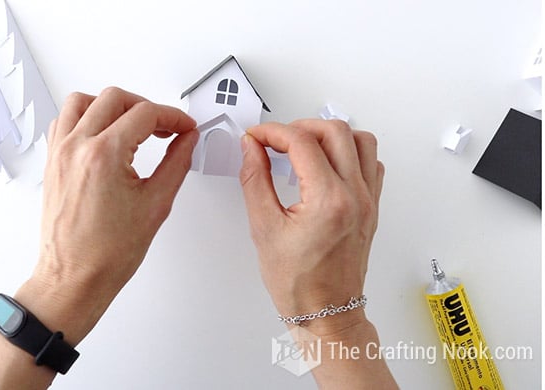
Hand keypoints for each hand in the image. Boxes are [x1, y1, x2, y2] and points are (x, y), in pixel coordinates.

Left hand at [20, 87, 197, 344]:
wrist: (74, 278)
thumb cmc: (106, 254)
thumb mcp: (155, 205)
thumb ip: (176, 163)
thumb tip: (186, 141)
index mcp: (104, 155)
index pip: (145, 114)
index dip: (173, 117)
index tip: (184, 127)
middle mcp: (77, 147)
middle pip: (115, 98)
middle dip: (147, 107)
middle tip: (165, 127)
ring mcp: (59, 153)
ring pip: (83, 101)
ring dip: (112, 105)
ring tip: (133, 124)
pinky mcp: (52, 162)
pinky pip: (63, 121)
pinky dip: (85, 117)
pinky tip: (103, 133)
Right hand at [239, 119, 383, 334]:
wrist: (327, 313)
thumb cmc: (299, 285)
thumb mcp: (264, 229)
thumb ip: (255, 180)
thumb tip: (252, 149)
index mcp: (328, 201)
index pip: (301, 142)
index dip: (272, 132)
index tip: (256, 137)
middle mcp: (355, 196)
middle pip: (334, 131)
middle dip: (299, 127)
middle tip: (275, 140)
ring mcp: (368, 201)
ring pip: (360, 141)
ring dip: (329, 135)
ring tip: (303, 146)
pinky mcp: (372, 207)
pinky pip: (371, 163)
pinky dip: (350, 153)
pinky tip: (327, 164)